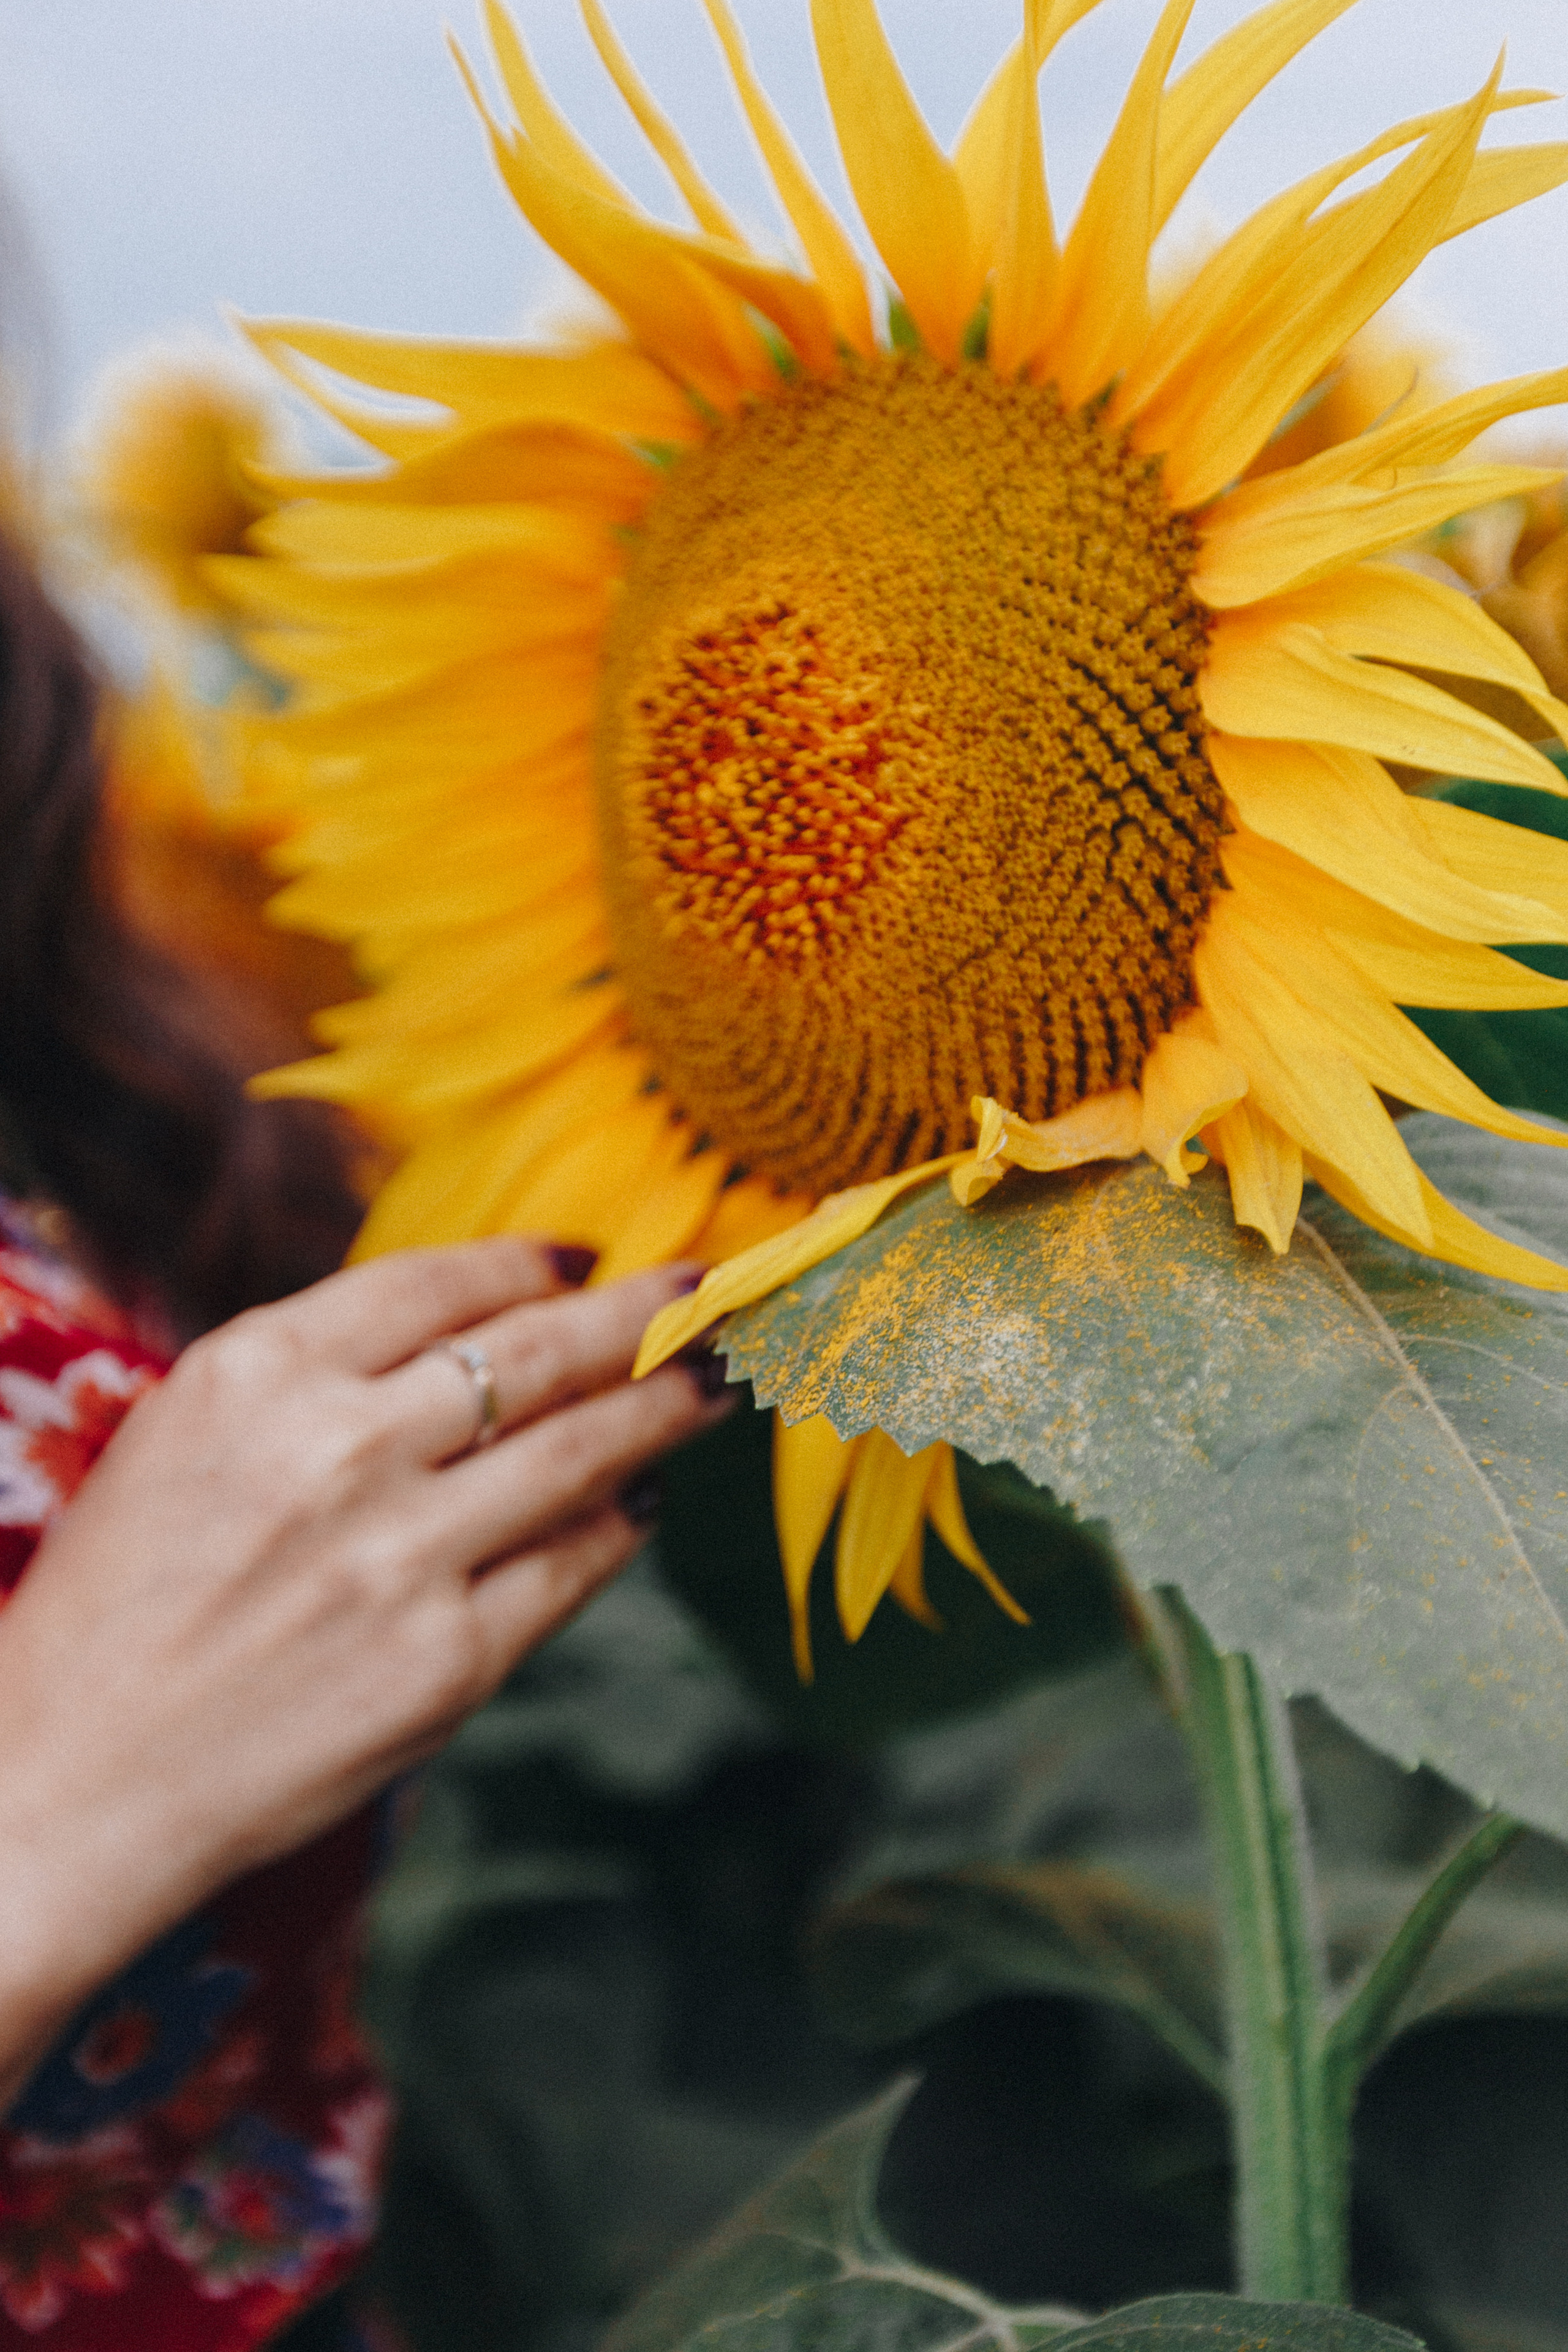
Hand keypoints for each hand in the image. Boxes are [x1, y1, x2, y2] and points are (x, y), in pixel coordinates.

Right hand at [0, 1237, 729, 2095]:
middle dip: (639, 1316)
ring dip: (664, 1408)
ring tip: (716, 1383)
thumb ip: (316, 1377)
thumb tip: (471, 1333)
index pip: (436, 1281)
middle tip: (706, 1292)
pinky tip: (643, 1504)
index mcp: (258, 1372)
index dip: (532, 1262)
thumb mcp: (186, 1436)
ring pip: (580, 1453)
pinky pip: (570, 1568)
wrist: (67, 1781)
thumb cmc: (118, 1603)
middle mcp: (338, 1448)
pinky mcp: (446, 1661)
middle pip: (536, 1353)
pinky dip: (619, 1528)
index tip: (587, 1258)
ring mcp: (401, 1558)